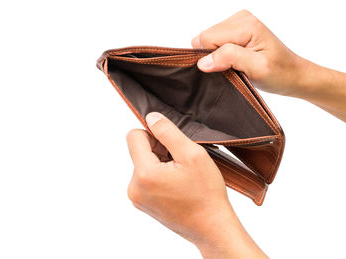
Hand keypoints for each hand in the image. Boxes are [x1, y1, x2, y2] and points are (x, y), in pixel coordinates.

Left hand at [126, 112, 267, 258]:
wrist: (212, 227)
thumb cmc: (206, 193)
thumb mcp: (191, 154)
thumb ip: (168, 132)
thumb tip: (151, 117)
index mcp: (144, 174)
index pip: (134, 136)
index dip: (154, 133)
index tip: (171, 143)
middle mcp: (134, 188)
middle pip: (139, 150)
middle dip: (159, 150)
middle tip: (182, 163)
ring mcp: (137, 198)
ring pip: (144, 164)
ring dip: (161, 163)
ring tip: (182, 176)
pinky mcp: (143, 204)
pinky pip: (146, 178)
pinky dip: (160, 176)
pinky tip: (178, 185)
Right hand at [192, 10, 305, 96]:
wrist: (293, 75)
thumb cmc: (279, 73)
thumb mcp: (256, 69)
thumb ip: (229, 58)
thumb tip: (203, 61)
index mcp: (246, 25)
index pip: (206, 38)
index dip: (212, 58)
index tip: (229, 70)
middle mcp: (240, 18)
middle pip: (204, 38)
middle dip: (214, 57)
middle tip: (235, 68)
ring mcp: (238, 22)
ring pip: (207, 40)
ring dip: (218, 57)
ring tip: (238, 65)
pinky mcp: (236, 30)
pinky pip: (213, 41)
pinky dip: (220, 55)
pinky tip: (236, 61)